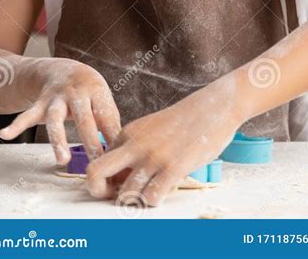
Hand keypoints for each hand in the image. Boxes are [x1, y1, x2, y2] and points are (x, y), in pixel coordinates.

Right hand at [0, 58, 120, 164]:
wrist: (63, 69)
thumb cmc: (89, 92)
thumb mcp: (103, 100)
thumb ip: (110, 124)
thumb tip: (121, 152)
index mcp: (97, 92)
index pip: (106, 116)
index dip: (112, 136)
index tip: (116, 157)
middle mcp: (77, 93)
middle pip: (84, 119)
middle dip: (91, 142)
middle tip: (97, 163)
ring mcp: (56, 98)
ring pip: (55, 119)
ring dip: (58, 139)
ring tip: (62, 160)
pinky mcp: (40, 104)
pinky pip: (27, 114)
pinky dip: (16, 125)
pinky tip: (5, 134)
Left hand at [86, 72, 244, 206]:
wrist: (212, 107)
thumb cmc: (185, 121)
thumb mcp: (151, 127)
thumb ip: (134, 147)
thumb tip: (123, 177)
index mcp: (128, 133)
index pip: (98, 162)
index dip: (105, 180)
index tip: (119, 185)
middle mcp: (135, 145)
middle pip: (95, 174)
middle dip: (100, 192)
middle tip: (119, 197)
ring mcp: (153, 157)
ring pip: (125, 194)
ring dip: (136, 201)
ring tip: (151, 193)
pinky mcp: (173, 167)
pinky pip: (151, 198)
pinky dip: (155, 201)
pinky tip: (166, 190)